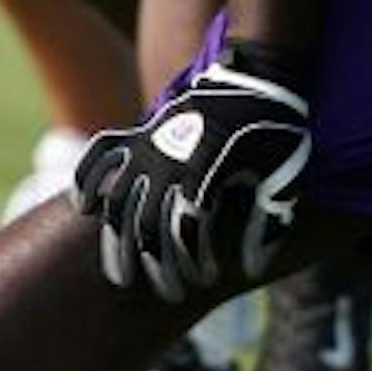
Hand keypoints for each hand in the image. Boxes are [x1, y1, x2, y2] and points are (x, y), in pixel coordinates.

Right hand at [71, 58, 311, 303]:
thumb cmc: (277, 131)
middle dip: (157, 267)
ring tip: (120, 276)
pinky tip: (85, 208)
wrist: (259, 76)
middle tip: (169, 294)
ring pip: (117, 201)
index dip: (195, 262)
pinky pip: (100, 154)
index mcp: (207, 168)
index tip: (209, 279)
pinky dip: (86, 179)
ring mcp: (149, 143)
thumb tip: (253, 271)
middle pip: (148, 226)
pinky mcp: (140, 131)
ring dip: (116, 242)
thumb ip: (268, 224)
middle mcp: (170, 157)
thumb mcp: (285, 177)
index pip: (188, 231)